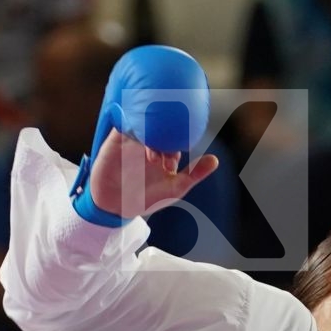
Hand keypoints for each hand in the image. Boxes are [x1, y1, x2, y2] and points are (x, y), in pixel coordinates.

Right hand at [86, 129, 217, 221]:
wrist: (115, 206)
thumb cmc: (146, 197)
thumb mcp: (174, 188)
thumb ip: (194, 174)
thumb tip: (215, 160)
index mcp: (166, 151)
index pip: (176, 138)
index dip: (177, 146)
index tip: (171, 165)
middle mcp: (151, 142)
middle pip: (161, 128)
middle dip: (163, 140)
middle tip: (159, 161)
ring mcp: (135, 139)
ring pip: (144, 124)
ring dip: (148, 135)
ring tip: (149, 155)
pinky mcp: (117, 138)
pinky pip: (124, 124)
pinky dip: (130, 124)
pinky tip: (134, 133)